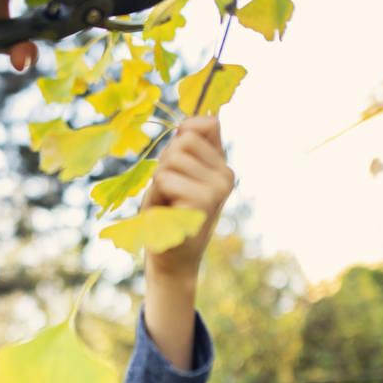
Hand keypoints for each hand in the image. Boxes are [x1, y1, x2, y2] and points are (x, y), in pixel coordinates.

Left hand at [142, 117, 234, 280]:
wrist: (170, 259)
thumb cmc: (168, 214)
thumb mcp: (175, 174)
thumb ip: (182, 149)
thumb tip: (185, 123)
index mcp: (221, 166)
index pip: (208, 123)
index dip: (184, 133)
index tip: (175, 162)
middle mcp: (226, 175)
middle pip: (185, 139)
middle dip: (165, 162)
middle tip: (167, 191)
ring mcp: (218, 188)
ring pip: (172, 159)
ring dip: (159, 181)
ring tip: (167, 203)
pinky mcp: (204, 201)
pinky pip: (165, 179)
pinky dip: (157, 195)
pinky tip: (168, 214)